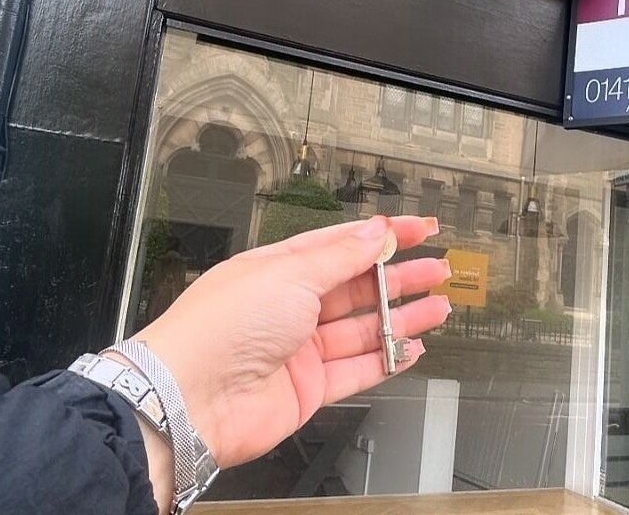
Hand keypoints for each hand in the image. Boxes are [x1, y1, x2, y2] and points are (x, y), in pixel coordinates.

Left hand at [124, 215, 450, 470]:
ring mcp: (299, 348)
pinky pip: (358, 369)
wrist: (191, 399)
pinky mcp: (307, 387)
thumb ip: (340, 256)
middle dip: (400, 276)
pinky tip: (410, 348)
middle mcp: (290, 306)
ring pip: (364, 328)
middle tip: (436, 269)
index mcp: (280, 268)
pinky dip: (387, 359)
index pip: (343, 244)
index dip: (384, 236)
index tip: (419, 229)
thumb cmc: (218, 328)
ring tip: (437, 307)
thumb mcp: (289, 273)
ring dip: (402, 317)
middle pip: (358, 287)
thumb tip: (374, 232)